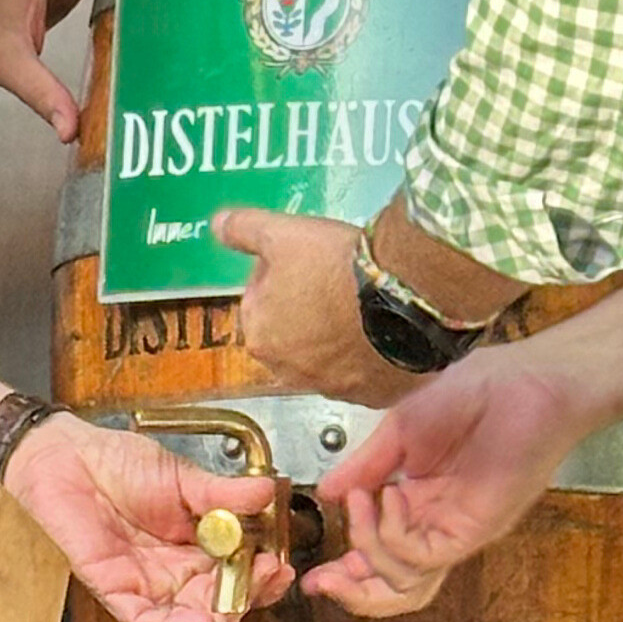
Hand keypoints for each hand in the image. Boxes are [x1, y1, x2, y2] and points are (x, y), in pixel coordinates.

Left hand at [1, 413, 292, 621]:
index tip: (280, 564)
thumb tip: (268, 492)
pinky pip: (149, 621)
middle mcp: (176, 573)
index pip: (240, 576)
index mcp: (198, 546)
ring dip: (221, 618)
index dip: (263, 578)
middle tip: (266, 576)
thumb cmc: (118, 463)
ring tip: (239, 600)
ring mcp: (147, 585)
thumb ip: (224, 493)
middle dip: (249, 597)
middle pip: (222, 606)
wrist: (66, 458)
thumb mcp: (182, 477)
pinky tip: (202, 620)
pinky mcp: (116, 590)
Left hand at [215, 206, 422, 407]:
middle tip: (334, 283)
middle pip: (293, 336)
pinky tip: (383, 330)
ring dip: (338, 338)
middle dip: (307, 313)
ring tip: (361, 304)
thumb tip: (217, 225)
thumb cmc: (337, 266)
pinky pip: (367, 375)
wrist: (405, 295)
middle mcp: (291, 373)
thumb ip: (242, 231)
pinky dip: (371, 357)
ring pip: (330, 359)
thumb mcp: (280, 233)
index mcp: (260, 337)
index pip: (260, 304)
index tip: (305, 264)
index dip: (281, 278)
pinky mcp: (375, 396)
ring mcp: (336, 389)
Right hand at [299, 342, 588, 617]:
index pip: (382, 552)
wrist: (526, 382)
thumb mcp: (400, 429)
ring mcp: (456, 530)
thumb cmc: (476, 394)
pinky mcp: (475, 529)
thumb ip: (365, 465)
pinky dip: (395, 534)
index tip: (312, 574)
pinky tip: (389, 496)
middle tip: (320, 581)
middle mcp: (437, 525)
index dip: (347, 569)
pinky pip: (425, 555)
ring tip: (358, 508)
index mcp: (420, 502)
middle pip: (395, 584)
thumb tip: (326, 492)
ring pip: (409, 582)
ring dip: (370, 556)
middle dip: (353, 590)